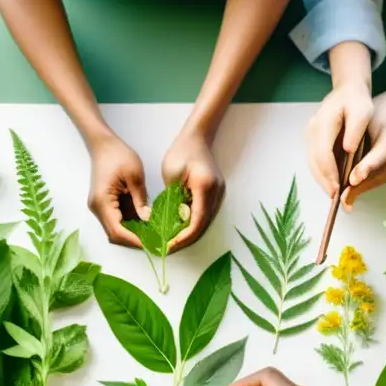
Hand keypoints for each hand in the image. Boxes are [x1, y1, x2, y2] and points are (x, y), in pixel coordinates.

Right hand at [87, 135, 150, 247]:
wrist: (103, 144)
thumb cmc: (118, 155)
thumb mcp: (134, 176)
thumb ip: (140, 200)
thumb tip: (148, 220)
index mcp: (102, 202)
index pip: (117, 231)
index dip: (135, 240)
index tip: (152, 243)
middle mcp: (97, 208)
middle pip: (115, 234)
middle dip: (135, 240)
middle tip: (155, 241)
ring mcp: (100, 207)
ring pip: (116, 228)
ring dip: (133, 233)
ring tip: (153, 234)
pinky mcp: (105, 204)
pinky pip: (117, 219)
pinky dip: (131, 224)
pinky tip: (146, 223)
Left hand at [162, 129, 224, 251]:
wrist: (197, 138)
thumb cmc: (181, 152)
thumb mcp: (172, 175)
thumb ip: (174, 198)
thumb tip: (173, 221)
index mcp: (205, 188)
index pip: (196, 221)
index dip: (183, 237)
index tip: (168, 244)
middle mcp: (216, 194)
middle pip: (202, 225)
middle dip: (185, 239)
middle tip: (167, 247)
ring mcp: (218, 194)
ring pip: (204, 222)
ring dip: (188, 233)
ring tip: (170, 240)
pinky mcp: (214, 194)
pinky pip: (203, 214)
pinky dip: (191, 223)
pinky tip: (178, 227)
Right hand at [305, 78, 372, 198]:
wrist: (347, 90)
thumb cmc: (357, 101)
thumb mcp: (363, 111)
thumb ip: (356, 129)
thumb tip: (348, 149)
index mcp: (324, 123)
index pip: (323, 154)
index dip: (330, 173)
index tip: (338, 188)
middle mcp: (312, 130)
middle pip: (314, 162)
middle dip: (324, 181)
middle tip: (335, 197)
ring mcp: (309, 134)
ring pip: (312, 163)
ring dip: (322, 179)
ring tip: (334, 193)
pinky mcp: (311, 139)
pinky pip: (315, 160)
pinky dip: (322, 172)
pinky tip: (332, 181)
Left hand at [341, 77, 385, 210]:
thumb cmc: (379, 113)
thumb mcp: (366, 120)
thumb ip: (355, 138)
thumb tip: (337, 161)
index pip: (381, 153)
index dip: (367, 167)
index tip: (353, 179)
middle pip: (379, 173)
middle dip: (358, 187)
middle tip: (340, 198)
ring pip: (376, 181)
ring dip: (359, 190)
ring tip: (340, 199)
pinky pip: (376, 181)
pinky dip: (362, 186)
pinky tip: (348, 191)